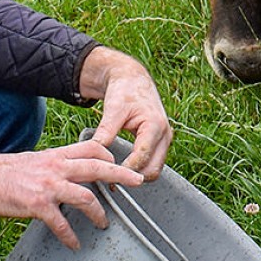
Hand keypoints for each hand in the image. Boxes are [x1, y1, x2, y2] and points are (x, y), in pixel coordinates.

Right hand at [0, 139, 142, 247]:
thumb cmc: (8, 171)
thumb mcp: (37, 159)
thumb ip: (57, 163)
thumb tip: (71, 171)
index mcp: (58, 154)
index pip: (93, 148)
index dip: (110, 155)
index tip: (119, 165)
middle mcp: (57, 167)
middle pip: (98, 167)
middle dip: (121, 174)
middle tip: (138, 182)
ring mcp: (49, 186)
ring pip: (86, 197)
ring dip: (99, 213)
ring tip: (103, 224)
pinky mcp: (38, 205)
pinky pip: (61, 223)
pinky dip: (70, 235)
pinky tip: (74, 244)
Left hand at [79, 46, 171, 179]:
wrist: (134, 79)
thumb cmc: (125, 91)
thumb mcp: (113, 110)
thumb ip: (105, 132)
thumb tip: (95, 156)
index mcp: (155, 125)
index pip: (142, 158)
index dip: (125, 170)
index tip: (107, 177)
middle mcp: (165, 135)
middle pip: (153, 170)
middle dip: (133, 177)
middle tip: (110, 181)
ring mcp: (164, 140)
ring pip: (154, 169)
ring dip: (137, 175)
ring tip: (114, 176)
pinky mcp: (160, 142)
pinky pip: (152, 163)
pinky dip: (139, 169)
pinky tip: (122, 169)